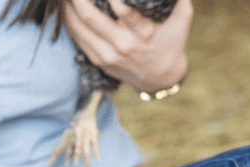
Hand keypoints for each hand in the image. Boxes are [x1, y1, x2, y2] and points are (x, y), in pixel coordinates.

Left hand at [64, 0, 191, 92]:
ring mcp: (108, 55)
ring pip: (78, 26)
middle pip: (90, 16)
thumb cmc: (171, 40)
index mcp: (144, 33)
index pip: (123, 9)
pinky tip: (68, 6)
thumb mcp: (181, 17)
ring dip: (68, 5)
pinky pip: (77, 37)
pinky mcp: (98, 60)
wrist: (161, 77)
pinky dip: (69, 19)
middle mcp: (123, 45)